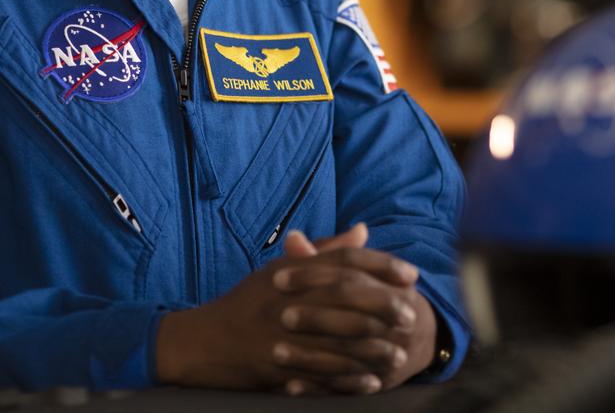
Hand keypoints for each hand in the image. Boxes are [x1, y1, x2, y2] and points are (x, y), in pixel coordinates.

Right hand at [153, 234, 416, 392]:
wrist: (203, 341)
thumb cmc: (247, 302)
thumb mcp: (279, 269)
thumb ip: (325, 251)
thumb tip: (364, 230)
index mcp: (290, 272)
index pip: (343, 262)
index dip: (380, 266)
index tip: (410, 274)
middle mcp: (286, 299)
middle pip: (345, 297)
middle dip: (383, 305)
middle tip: (411, 314)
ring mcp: (280, 334)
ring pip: (336, 339)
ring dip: (373, 348)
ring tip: (399, 353)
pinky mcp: (276, 367)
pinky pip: (319, 374)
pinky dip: (348, 379)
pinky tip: (371, 383)